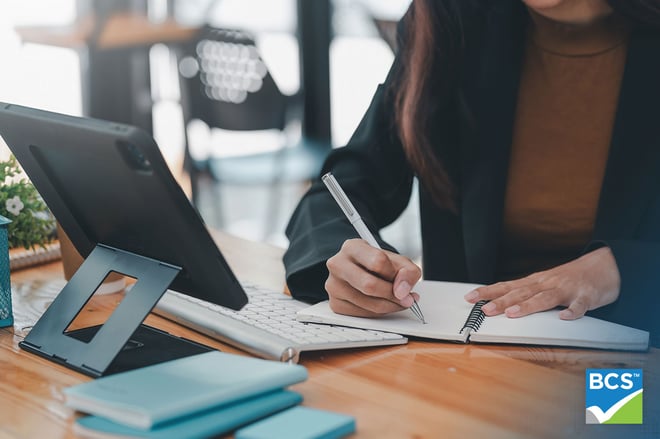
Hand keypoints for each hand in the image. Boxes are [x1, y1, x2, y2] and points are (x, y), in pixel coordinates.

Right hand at [325, 238, 421, 316]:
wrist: (361, 271)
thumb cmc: (378, 265)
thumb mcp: (398, 261)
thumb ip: (408, 272)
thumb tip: (402, 292)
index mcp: (352, 247)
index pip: (378, 262)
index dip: (395, 275)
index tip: (402, 281)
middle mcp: (338, 264)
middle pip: (370, 285)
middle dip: (393, 295)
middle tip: (406, 299)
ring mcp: (333, 285)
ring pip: (368, 303)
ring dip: (389, 306)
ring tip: (397, 301)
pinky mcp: (335, 303)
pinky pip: (363, 315)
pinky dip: (379, 313)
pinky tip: (382, 304)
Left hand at [464, 247, 620, 319]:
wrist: (603, 267)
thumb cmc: (569, 278)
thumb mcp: (542, 283)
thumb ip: (524, 293)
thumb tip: (498, 302)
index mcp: (534, 282)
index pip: (506, 286)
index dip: (487, 291)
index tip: (469, 297)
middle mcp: (546, 284)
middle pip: (521, 292)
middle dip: (502, 301)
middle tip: (485, 310)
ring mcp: (566, 289)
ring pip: (545, 298)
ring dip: (528, 306)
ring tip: (513, 313)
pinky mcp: (586, 296)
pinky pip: (579, 305)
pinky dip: (572, 311)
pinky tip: (564, 317)